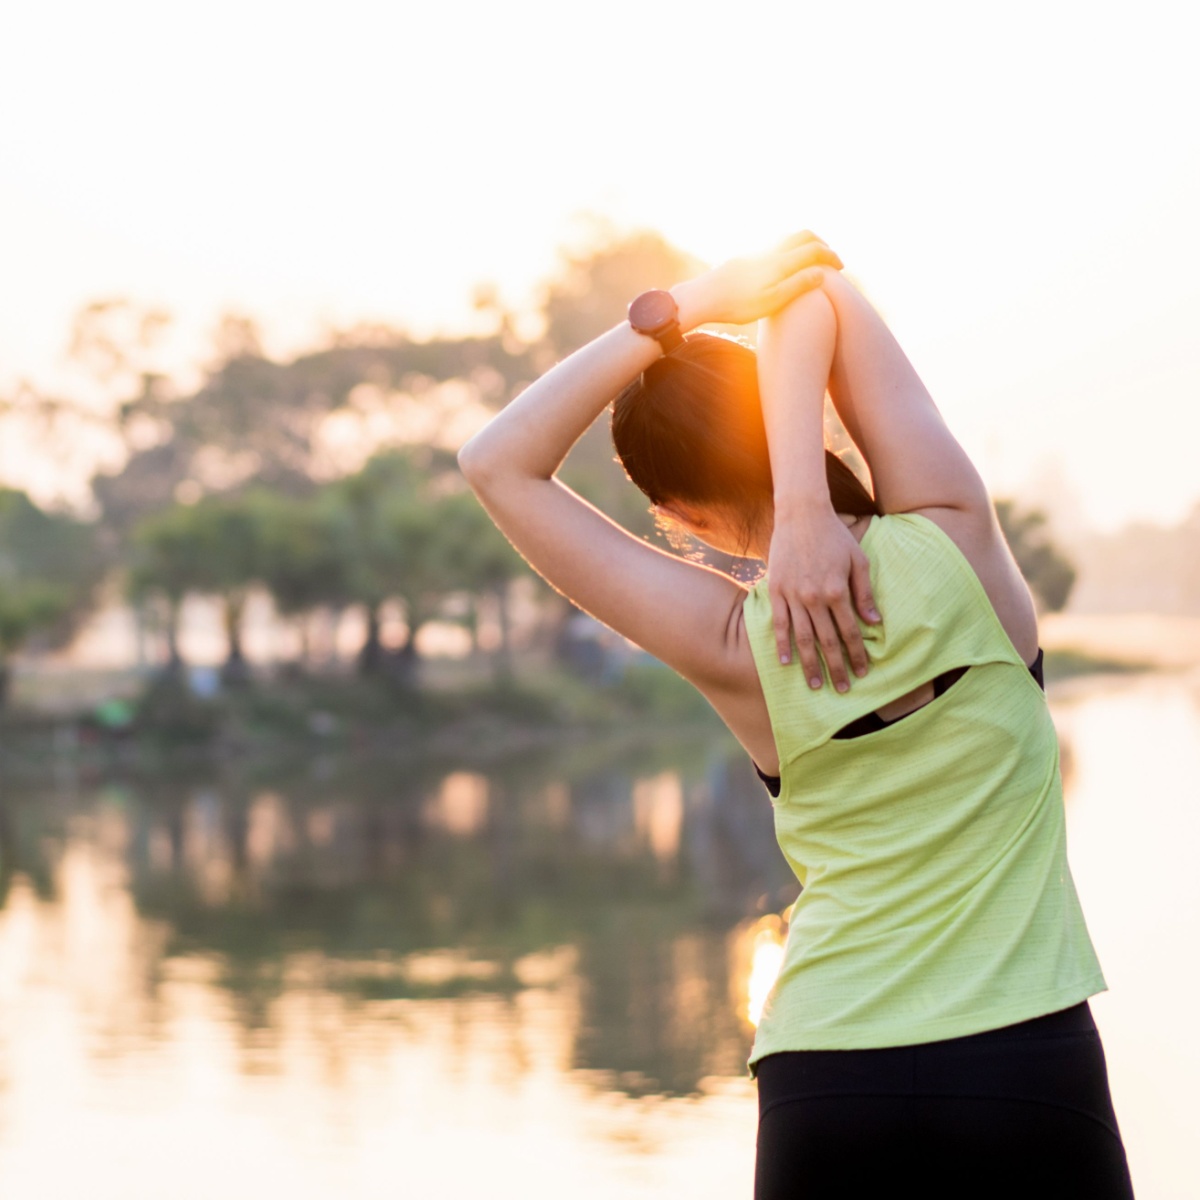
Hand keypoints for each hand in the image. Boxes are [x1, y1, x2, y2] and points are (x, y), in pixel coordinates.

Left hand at [674, 231, 842, 328]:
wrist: (701, 297)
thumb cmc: (736, 306)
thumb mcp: (771, 301)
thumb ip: (797, 285)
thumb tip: (821, 272)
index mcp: (778, 262)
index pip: (813, 250)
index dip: (830, 257)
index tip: (840, 268)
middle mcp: (768, 251)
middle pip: (802, 235)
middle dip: (821, 243)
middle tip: (830, 259)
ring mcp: (755, 251)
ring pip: (786, 237)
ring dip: (804, 243)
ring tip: (812, 259)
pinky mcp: (743, 257)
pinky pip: (773, 244)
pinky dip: (788, 247)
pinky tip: (784, 264)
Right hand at [767, 508, 880, 690]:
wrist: (801, 514)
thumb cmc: (834, 535)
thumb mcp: (858, 560)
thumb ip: (864, 593)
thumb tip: (874, 622)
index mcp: (838, 591)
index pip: (850, 631)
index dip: (857, 654)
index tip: (862, 673)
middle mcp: (815, 598)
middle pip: (827, 641)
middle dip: (836, 668)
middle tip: (842, 690)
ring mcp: (793, 596)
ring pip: (803, 638)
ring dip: (810, 664)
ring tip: (815, 685)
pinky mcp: (776, 591)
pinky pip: (779, 624)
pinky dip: (781, 645)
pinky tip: (785, 663)